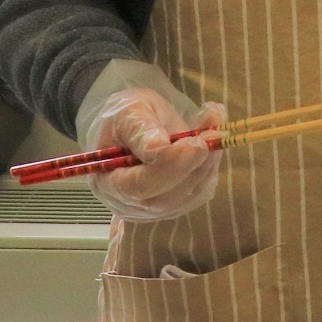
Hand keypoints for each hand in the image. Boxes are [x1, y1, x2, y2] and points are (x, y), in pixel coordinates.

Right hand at [89, 86, 224, 222]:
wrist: (140, 124)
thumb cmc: (128, 116)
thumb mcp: (128, 112)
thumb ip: (139, 129)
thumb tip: (157, 148)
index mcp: (108, 182)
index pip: (138, 187)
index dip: (168, 168)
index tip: (192, 143)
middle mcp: (130, 204)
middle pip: (165, 198)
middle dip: (191, 167)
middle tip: (211, 136)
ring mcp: (156, 209)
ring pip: (189, 195)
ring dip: (207, 163)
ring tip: (212, 130)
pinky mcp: (180, 203)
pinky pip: (202, 190)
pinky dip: (212, 164)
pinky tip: (212, 137)